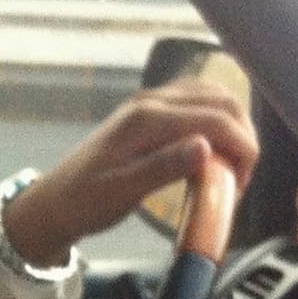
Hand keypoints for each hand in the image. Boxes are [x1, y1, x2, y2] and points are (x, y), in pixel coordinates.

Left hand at [3, 77, 258, 265]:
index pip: (215, 119)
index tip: (242, 183)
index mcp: (146, 119)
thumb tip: (205, 147)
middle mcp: (151, 101)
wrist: (55, 202)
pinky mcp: (149, 111)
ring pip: (212, 96)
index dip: (242, 148)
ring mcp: (149, 102)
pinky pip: (195, 102)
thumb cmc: (86, 201)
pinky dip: (215, 119)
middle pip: (221, 101)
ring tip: (230, 163)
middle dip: (242, 135)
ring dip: (232, 125)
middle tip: (240, 175)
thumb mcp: (124, 191)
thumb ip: (164, 167)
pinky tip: (213, 147)